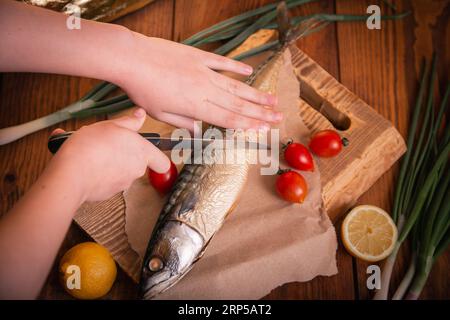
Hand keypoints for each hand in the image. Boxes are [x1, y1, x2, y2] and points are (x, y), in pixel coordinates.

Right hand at [49, 108, 169, 201]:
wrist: (71, 174)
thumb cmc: (90, 147)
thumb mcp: (111, 125)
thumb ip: (130, 122)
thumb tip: (141, 115)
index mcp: (142, 153)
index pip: (162, 162)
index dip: (157, 157)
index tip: (148, 151)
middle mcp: (136, 171)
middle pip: (137, 162)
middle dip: (124, 153)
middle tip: (108, 143)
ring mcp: (123, 184)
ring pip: (120, 170)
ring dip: (109, 161)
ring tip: (92, 151)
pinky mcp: (108, 193)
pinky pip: (106, 180)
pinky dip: (98, 172)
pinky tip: (85, 163)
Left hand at [115, 34, 281, 130]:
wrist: (132, 58)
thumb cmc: (142, 89)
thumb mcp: (160, 114)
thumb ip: (184, 123)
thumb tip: (200, 132)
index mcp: (196, 106)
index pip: (228, 119)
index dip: (248, 125)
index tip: (265, 128)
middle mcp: (205, 89)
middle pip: (238, 104)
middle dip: (261, 112)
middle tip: (279, 116)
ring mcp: (204, 71)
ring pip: (235, 85)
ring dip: (255, 94)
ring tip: (272, 99)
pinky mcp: (198, 56)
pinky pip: (222, 63)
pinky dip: (237, 68)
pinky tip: (249, 71)